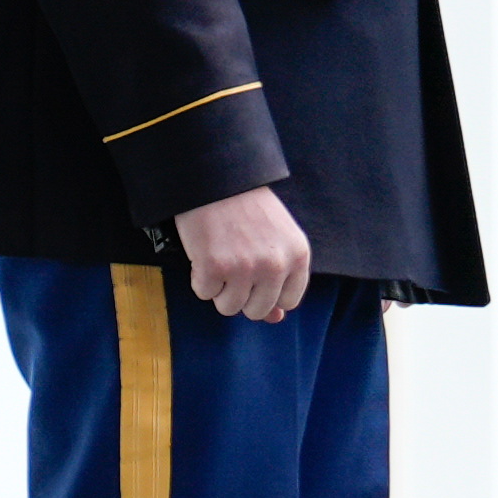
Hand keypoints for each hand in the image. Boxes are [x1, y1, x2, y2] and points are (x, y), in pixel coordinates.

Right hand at [174, 186, 313, 322]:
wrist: (216, 178)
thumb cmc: (247, 208)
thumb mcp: (276, 239)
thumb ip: (281, 278)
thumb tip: (276, 319)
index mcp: (298, 256)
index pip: (288, 300)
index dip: (268, 294)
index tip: (256, 278)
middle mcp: (276, 265)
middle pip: (257, 310)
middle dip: (242, 295)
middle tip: (234, 265)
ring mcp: (245, 268)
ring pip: (229, 307)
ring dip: (219, 288)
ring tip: (220, 256)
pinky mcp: (214, 268)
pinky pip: (204, 293)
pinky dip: (199, 277)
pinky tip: (205, 252)